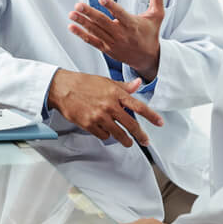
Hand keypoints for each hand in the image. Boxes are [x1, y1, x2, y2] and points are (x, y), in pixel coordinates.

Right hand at [46, 69, 162, 145]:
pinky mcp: (89, 125)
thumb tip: (138, 84)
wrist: (63, 88)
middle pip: (131, 124)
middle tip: (145, 141)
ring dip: (125, 140)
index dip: (151, 116)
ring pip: (118, 134)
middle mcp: (109, 105)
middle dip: (141, 135)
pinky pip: (103, 135)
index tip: (160, 123)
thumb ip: (123, 86)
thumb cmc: (83, 83)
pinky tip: (106, 132)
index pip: (139, 106)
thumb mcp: (105, 81)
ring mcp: (99, 116)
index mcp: (115, 93)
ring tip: (128, 142)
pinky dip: (106, 135)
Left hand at [68, 0, 166, 81]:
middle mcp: (122, 34)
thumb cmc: (151, 34)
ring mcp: (113, 43)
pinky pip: (92, 41)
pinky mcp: (107, 49)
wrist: (148, 59)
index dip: (111, 6)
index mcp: (133, 25)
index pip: (121, 14)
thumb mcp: (157, 16)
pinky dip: (81, 35)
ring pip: (95, 31)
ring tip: (72, 14)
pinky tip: (72, 27)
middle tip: (78, 5)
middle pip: (103, 23)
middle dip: (90, 14)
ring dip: (82, 23)